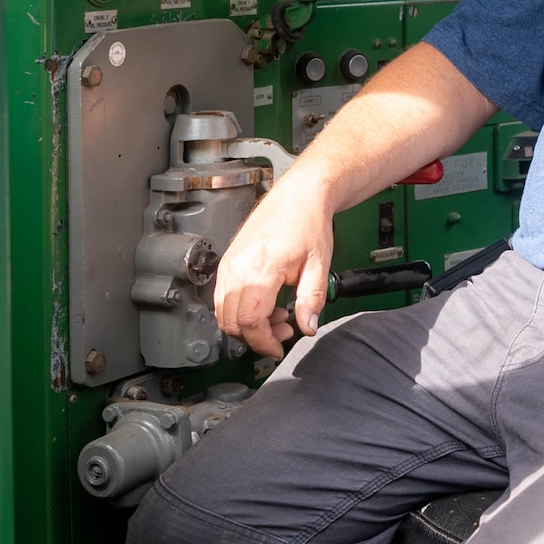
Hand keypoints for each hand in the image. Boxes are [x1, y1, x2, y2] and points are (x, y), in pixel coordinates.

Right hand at [212, 169, 337, 359]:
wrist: (298, 194)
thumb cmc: (308, 222)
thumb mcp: (319, 265)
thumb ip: (312, 300)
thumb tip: (307, 327)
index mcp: (260, 268)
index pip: (249, 322)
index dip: (264, 342)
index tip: (279, 348)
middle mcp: (238, 266)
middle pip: (231, 322)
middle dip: (257, 336)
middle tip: (284, 330)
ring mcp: (229, 264)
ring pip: (223, 313)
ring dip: (247, 325)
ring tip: (278, 316)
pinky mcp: (228, 262)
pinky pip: (224, 298)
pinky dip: (240, 310)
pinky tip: (266, 304)